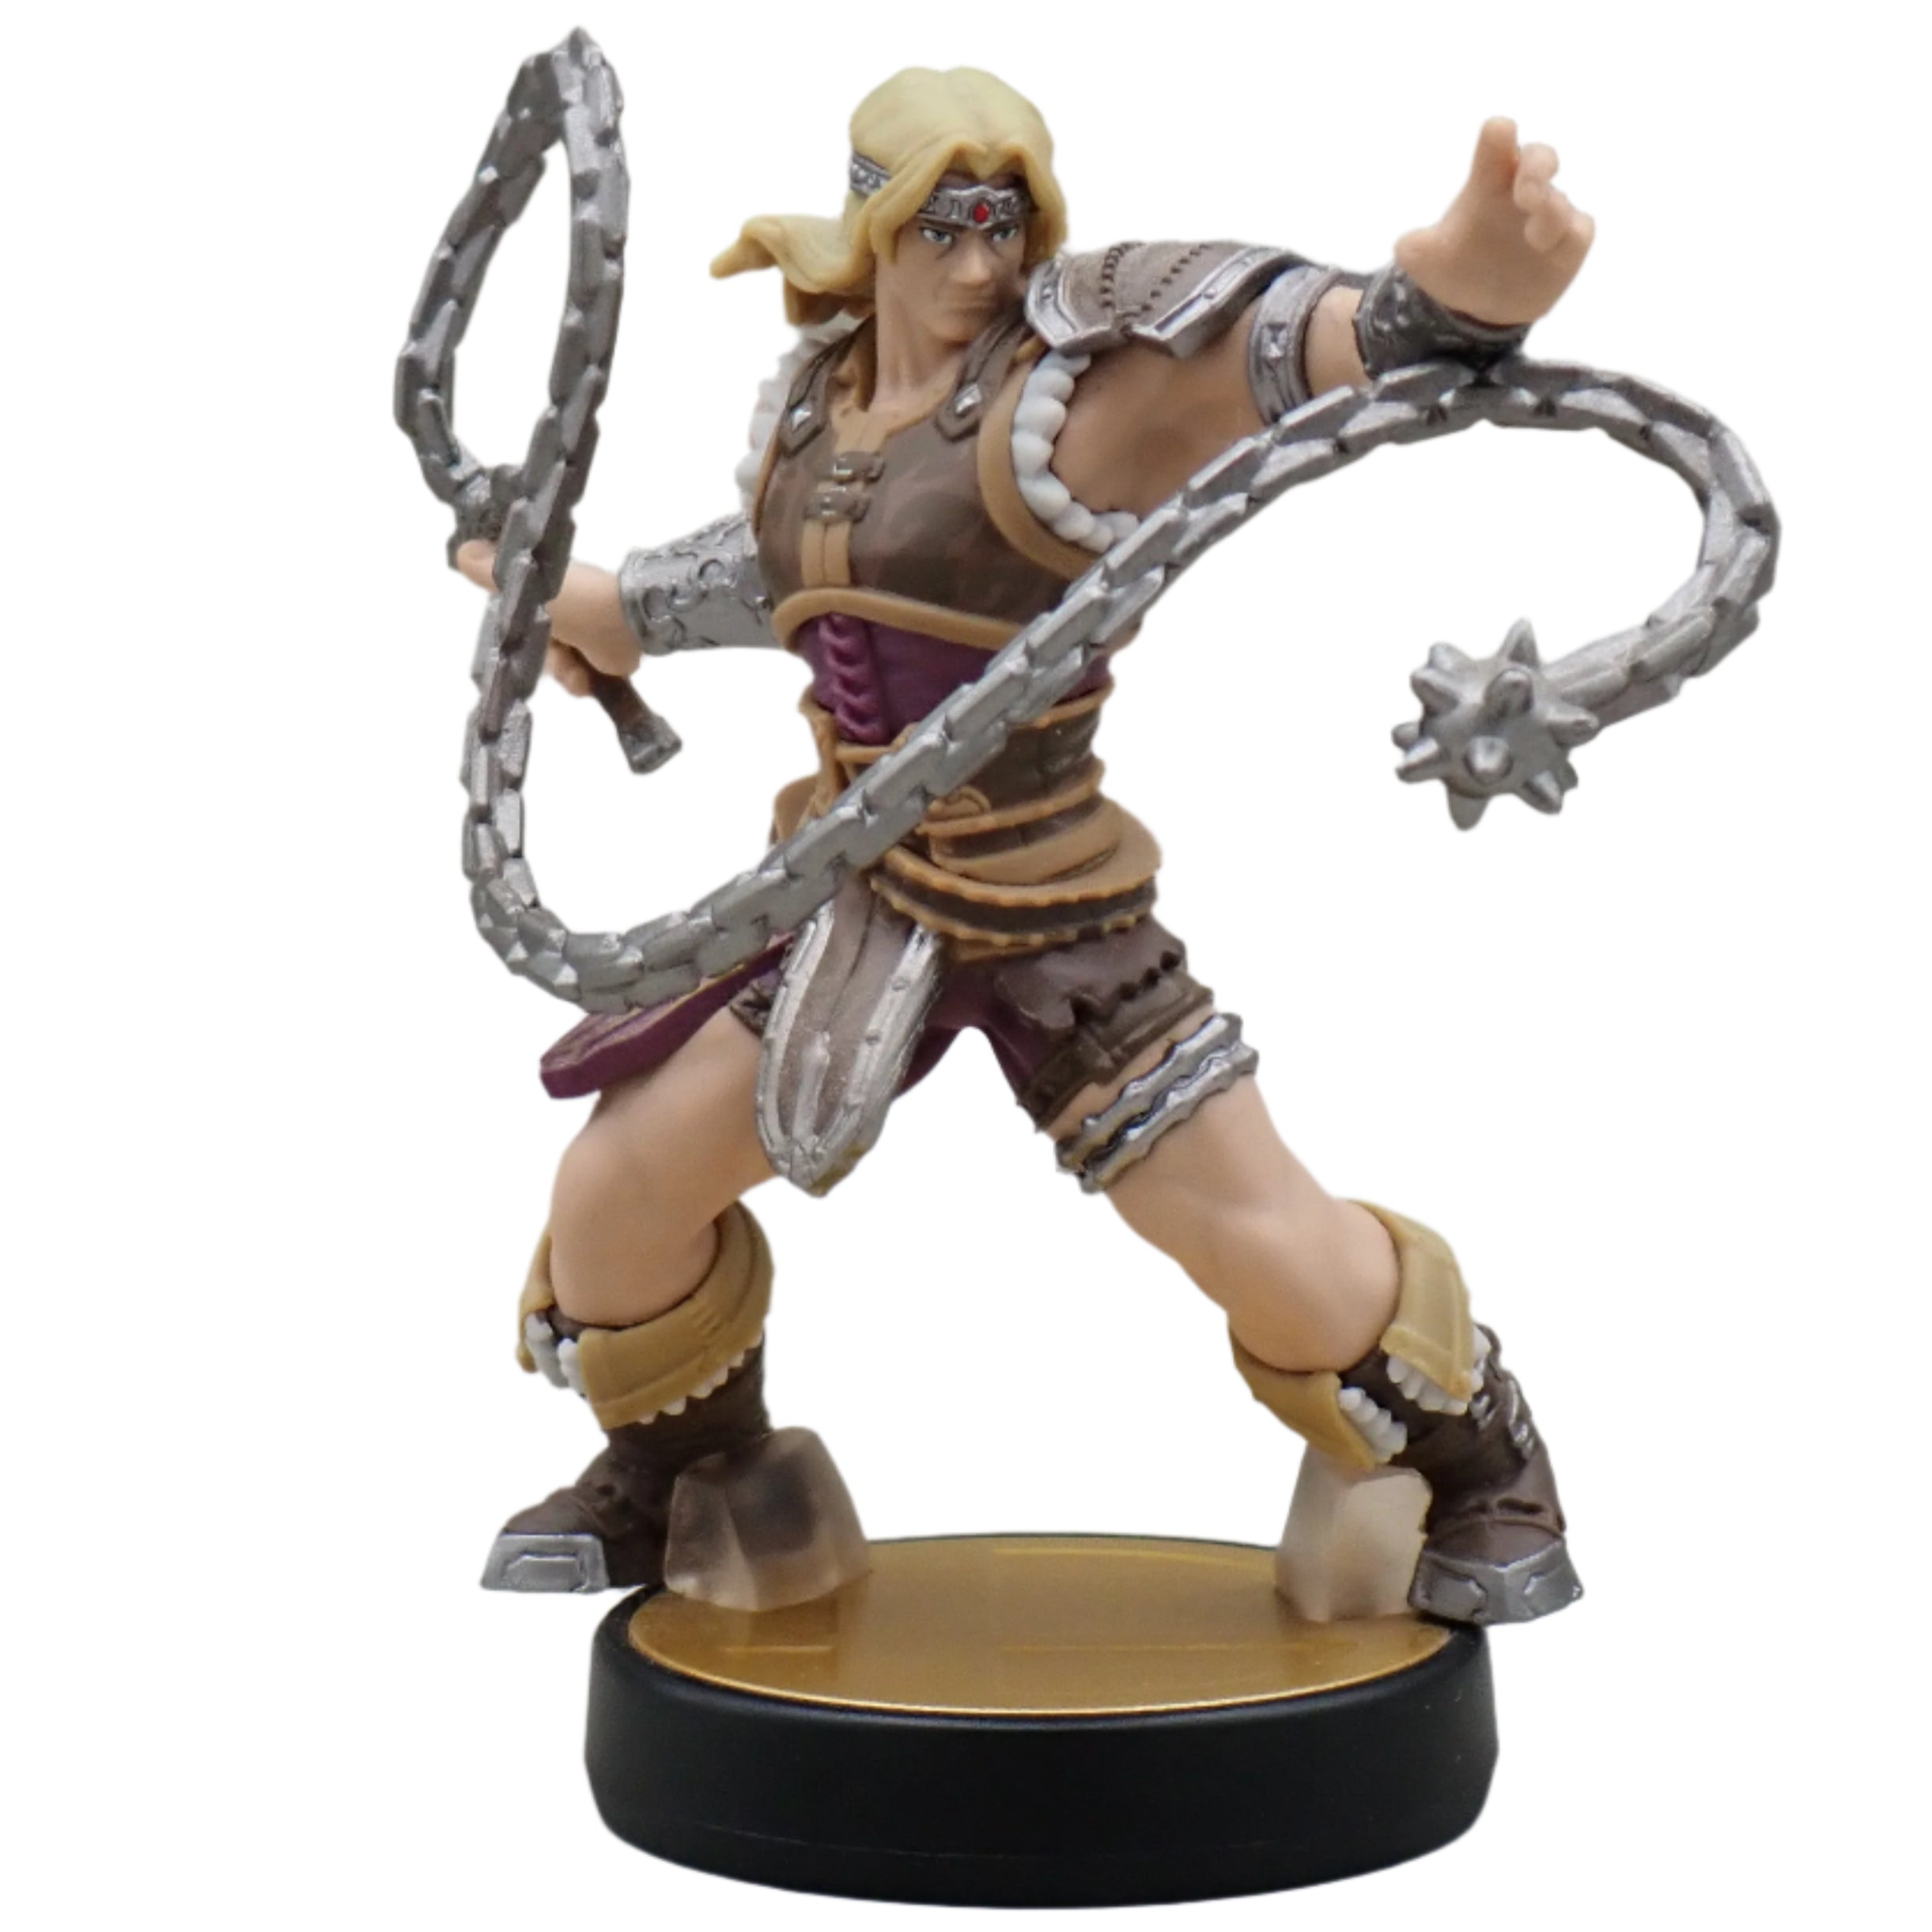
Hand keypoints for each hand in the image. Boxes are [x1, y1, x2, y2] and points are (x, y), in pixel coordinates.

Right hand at [452, 539, 636, 693]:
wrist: (625, 625)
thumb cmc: (575, 600)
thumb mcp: (526, 586)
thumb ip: (492, 572)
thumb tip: (461, 550)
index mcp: (548, 593)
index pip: (520, 618)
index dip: (517, 632)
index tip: (516, 642)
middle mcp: (566, 614)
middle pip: (536, 649)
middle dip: (544, 658)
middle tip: (556, 655)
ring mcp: (585, 637)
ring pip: (556, 668)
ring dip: (563, 671)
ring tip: (576, 668)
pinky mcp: (602, 659)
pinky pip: (578, 679)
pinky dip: (580, 681)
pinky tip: (586, 677)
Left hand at [1394, 118, 1594, 327]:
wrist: (1480, 306)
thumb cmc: (1456, 267)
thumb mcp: (1426, 262)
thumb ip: (1415, 249)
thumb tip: (1405, 247)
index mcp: (1488, 180)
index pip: (1496, 144)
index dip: (1499, 136)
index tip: (1500, 132)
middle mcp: (1522, 190)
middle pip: (1540, 158)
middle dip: (1538, 168)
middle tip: (1525, 192)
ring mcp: (1549, 214)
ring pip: (1561, 200)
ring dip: (1551, 211)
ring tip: (1533, 234)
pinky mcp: (1569, 243)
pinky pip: (1579, 231)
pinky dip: (1569, 236)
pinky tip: (1552, 248)